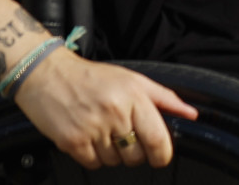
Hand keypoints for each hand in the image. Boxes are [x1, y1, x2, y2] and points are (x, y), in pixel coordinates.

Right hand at [14, 49, 197, 169]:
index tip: (161, 157)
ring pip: (114, 161)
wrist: (47, 74)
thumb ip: (164, 98)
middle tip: (126, 137)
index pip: (157, 138)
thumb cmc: (92, 77)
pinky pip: (93, 163)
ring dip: (112, 153)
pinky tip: (88, 137)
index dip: (163, 154)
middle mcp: (115, 112)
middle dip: (135, 153)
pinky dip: (92, 156)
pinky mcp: (72, 141)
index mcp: (134, 96)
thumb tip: (190, 113)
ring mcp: (92, 128)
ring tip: (103, 131)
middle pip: (137, 155)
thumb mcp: (133, 80)